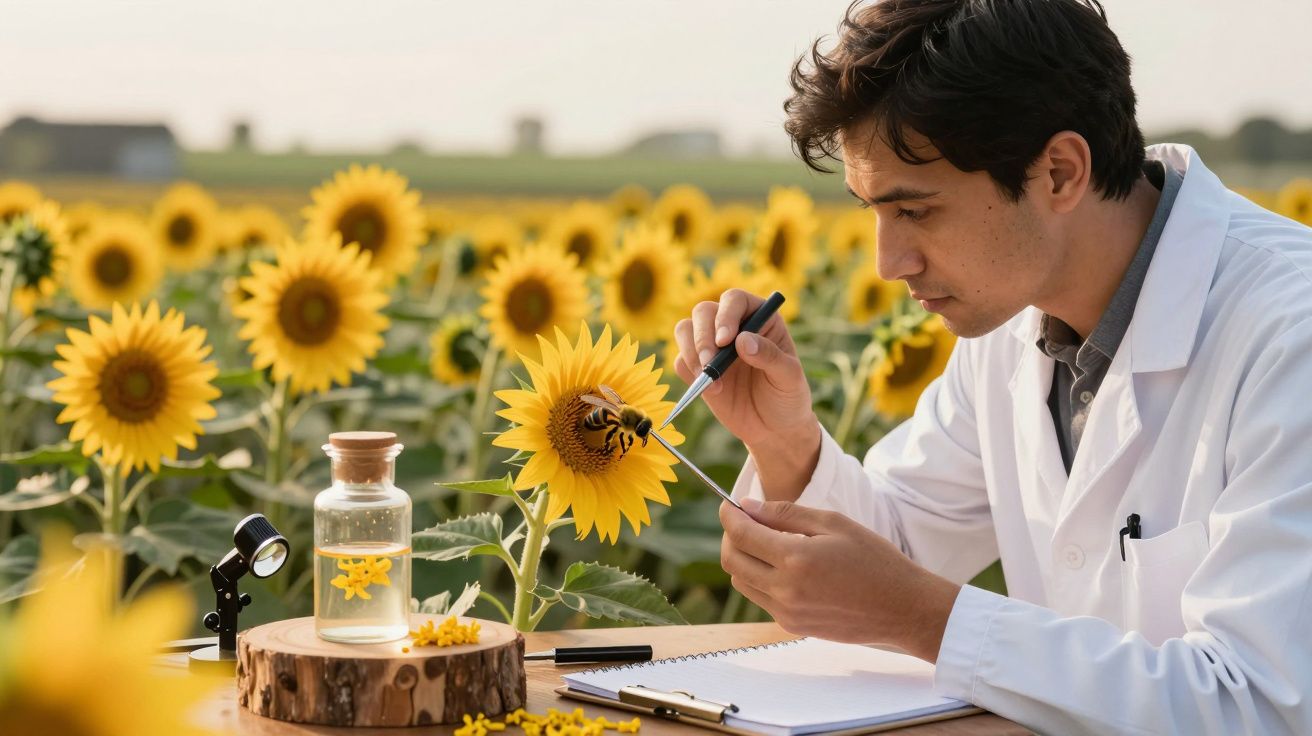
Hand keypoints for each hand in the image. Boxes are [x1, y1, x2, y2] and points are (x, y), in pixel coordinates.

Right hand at [672, 289, 815, 450]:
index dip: (726, 315)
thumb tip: (742, 340)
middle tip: (711, 363)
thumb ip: (770, 356)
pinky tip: (710, 391)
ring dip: (691, 353)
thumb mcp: (789, 377)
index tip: (725, 340)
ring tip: (710, 381)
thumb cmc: (788, 396)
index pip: (735, 300)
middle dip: (703, 337)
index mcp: (759, 318)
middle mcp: (732, 326)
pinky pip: (680, 361)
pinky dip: (688, 372)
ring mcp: (712, 347)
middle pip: (704, 312)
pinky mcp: (697, 369)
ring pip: (685, 330)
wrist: (773, 429)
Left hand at [718, 498, 960, 661]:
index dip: (728, 516)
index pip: (741, 534)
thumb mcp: (834, 524)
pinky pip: (761, 599)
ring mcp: (786, 612)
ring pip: (741, 582)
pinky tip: (783, 566)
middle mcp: (785, 590)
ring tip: (764, 542)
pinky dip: (760, 579)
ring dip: (742, 559)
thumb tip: (747, 506)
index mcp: (796, 559)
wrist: (903, 609)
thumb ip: (786, 514)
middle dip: (730, 537)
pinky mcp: (792, 626)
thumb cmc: (874, 559)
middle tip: (743, 521)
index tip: (728, 504)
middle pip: (731, 561)